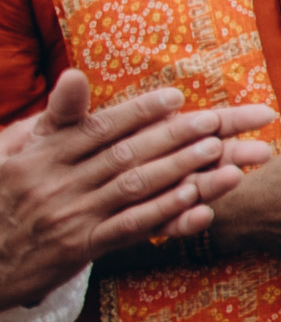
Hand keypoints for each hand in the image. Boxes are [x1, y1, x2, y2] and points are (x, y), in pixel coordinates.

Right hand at [0, 70, 277, 308]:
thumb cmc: (6, 194)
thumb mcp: (19, 151)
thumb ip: (57, 116)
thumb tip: (76, 75)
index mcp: (44, 154)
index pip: (100, 128)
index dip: (140, 112)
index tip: (177, 98)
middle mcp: (57, 182)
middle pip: (126, 154)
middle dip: (174, 136)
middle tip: (215, 123)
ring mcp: (70, 215)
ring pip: (133, 188)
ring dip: (180, 170)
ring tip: (218, 154)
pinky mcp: (80, 247)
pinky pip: (129, 227)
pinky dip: (164, 213)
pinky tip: (196, 202)